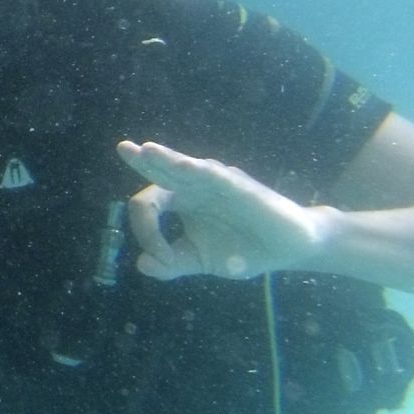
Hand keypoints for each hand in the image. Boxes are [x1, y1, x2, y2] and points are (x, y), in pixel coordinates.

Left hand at [116, 140, 327, 280]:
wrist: (289, 250)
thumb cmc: (242, 251)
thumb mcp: (201, 260)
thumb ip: (172, 264)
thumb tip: (140, 264)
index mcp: (181, 201)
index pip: (149, 205)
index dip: (145, 232)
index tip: (161, 259)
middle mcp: (195, 187)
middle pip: (162, 171)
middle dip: (142, 161)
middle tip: (123, 148)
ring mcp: (217, 183)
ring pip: (186, 167)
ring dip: (166, 159)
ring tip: (145, 150)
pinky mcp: (241, 187)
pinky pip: (216, 176)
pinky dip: (199, 170)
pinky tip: (183, 167)